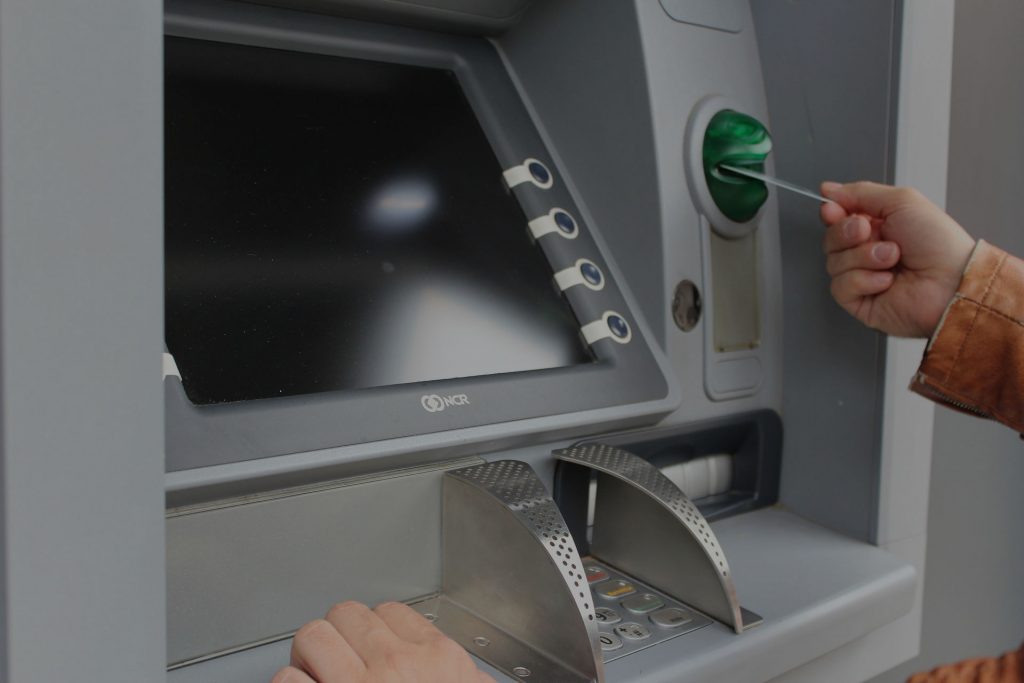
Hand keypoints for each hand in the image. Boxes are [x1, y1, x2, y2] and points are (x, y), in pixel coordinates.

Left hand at [272, 602, 495, 682]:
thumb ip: (470, 678)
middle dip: (339, 636)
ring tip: (316, 673)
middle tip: (339, 660)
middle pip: (348, 614)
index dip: (376, 630)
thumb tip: (473, 674)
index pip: (394, 612)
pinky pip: (288, 679)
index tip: (372, 648)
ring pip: (314, 636)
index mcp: (438, 661)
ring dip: (309, 657)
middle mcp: (397, 667)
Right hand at [820, 181, 974, 337]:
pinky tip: (887, 281)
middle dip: (847, 233)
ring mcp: (861, 277)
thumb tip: (829, 189)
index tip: (833, 210)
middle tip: (869, 233)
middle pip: (830, 239)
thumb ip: (860, 192)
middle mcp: (866, 251)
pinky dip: (864, 280)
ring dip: (864, 257)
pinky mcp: (858, 301)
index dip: (832, 213)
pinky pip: (840, 286)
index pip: (837, 218)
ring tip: (892, 259)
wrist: (951, 281)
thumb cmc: (938, 244)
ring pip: (833, 262)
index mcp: (876, 227)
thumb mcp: (901, 201)